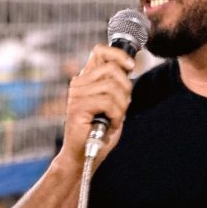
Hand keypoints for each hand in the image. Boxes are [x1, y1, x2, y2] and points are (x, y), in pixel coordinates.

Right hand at [60, 45, 134, 166]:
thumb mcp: (113, 104)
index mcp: (86, 79)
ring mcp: (76, 94)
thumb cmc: (99, 132)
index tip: (130, 67)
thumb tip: (128, 67)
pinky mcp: (78, 107)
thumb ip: (117, 85)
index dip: (118, 55)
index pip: (100, 51)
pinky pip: (108, 102)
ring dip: (121, 106)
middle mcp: (79, 83)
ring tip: (114, 119)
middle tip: (121, 108)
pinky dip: (116, 115)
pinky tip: (111, 124)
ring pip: (112, 87)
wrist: (84, 155)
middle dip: (125, 89)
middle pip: (112, 69)